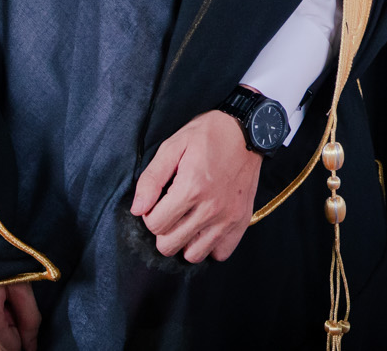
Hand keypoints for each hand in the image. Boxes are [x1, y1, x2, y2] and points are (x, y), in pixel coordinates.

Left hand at [130, 109, 261, 261]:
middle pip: (169, 245)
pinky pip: (220, 253)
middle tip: (172, 211)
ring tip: (188, 220)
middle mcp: (211, 208)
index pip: (155, 225)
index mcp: (191, 188)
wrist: (248, 131)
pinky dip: (210, 245)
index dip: (150, 214)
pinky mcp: (241, 222)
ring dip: (185, 241)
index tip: (159, 201)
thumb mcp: (173, 146)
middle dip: (164, 230)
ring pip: (193, 255)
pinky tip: (206, 227)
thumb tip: (138, 209)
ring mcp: (228, 218)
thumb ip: (151, 179)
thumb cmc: (208, 135)